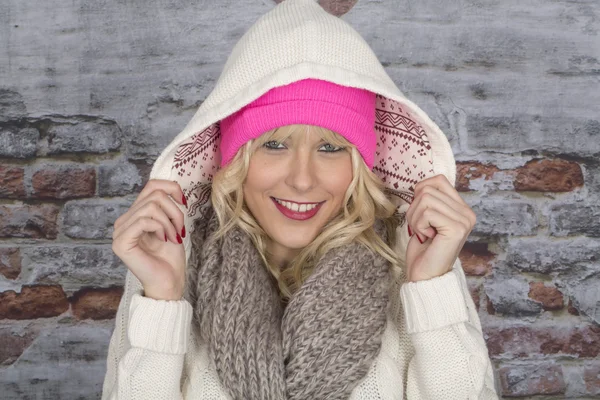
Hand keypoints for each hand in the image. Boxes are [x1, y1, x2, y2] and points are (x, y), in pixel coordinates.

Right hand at [112, 179, 187, 299]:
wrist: (169, 282)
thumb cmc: (171, 257)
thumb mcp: (172, 224)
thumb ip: (166, 205)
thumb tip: (172, 185)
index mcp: (134, 214)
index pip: (151, 185)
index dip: (172, 188)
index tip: (185, 203)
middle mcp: (124, 221)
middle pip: (154, 194)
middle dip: (175, 210)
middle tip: (180, 229)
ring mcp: (120, 231)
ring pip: (151, 206)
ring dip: (170, 222)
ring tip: (174, 237)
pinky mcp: (121, 242)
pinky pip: (143, 221)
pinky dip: (161, 228)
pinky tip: (164, 240)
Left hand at [404, 174, 475, 281]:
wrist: (425, 276)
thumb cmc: (423, 249)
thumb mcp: (426, 219)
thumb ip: (429, 200)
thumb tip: (420, 185)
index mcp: (462, 208)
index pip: (439, 180)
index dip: (420, 191)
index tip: (419, 212)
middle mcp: (467, 213)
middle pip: (428, 189)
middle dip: (414, 209)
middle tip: (420, 228)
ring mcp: (464, 220)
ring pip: (425, 199)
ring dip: (415, 218)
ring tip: (423, 233)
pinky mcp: (457, 228)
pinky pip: (427, 213)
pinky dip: (419, 225)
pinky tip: (427, 237)